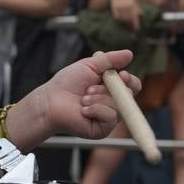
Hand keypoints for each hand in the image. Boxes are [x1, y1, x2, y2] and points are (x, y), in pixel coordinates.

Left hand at [5, 49, 140, 149]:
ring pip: (118, 106)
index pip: (133, 85)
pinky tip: (83, 110)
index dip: (130, 80)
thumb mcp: (89, 66)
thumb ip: (110, 60)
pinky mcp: (102, 129)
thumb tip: (130, 53)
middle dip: (109, 88)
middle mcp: (113, 104)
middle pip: (129, 95)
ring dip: (98, 99)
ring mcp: (108, 118)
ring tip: (83, 99)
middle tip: (90, 88)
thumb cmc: (67, 83)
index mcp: (113, 89)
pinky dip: (96, 110)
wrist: (51, 100)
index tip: (121, 75)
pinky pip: (110, 117)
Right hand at [109, 0, 140, 30]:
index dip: (135, 24)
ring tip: (128, 27)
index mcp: (132, 4)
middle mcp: (126, 5)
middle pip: (129, 19)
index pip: (134, 16)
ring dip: (125, 24)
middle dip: (131, 25)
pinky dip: (120, 21)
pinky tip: (122, 22)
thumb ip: (137, 8)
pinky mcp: (114, 8)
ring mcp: (120, 7)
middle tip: (132, 30)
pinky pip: (117, 17)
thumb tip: (142, 15)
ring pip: (123, 19)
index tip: (136, 29)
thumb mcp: (134, 2)